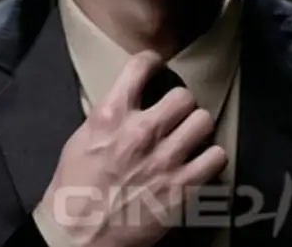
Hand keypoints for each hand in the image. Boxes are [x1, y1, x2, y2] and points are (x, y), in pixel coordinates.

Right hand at [34, 50, 226, 246]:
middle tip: (174, 114)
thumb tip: (126, 101)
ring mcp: (165, 159)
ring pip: (203, 121)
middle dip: (179, 104)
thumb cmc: (74, 186)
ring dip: (196, 127)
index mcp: (110, 115)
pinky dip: (211, 157)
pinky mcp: (183, 187)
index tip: (156, 67)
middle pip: (183, 96)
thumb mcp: (81, 139)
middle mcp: (141, 131)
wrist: (79, 232)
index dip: (152, 62)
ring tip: (189, 135)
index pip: (141, 66)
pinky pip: (217, 157)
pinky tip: (200, 160)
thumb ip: (107, 116)